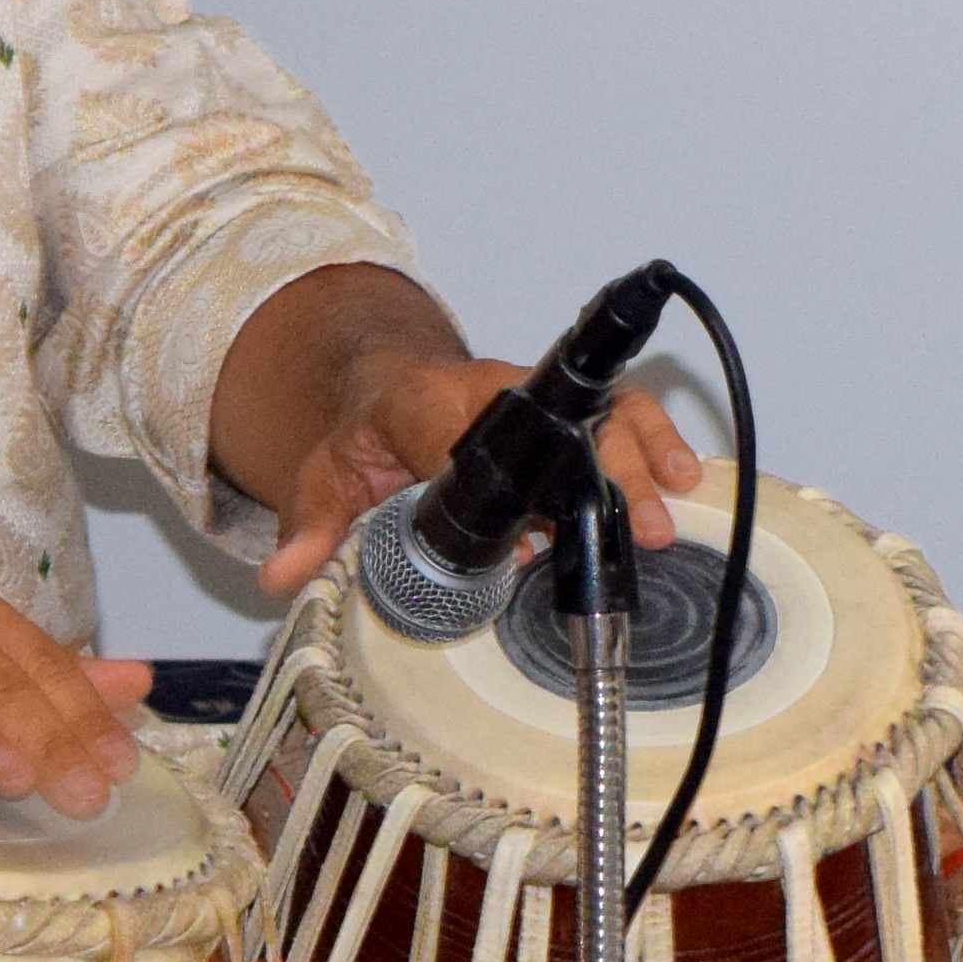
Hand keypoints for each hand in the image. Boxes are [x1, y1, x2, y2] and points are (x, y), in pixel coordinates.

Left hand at [256, 354, 703, 595]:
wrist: (388, 384)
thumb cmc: (365, 434)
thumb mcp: (324, 478)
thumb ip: (309, 529)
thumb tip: (280, 577)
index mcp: (426, 403)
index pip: (464, 431)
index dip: (497, 472)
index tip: (526, 525)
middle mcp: (489, 389)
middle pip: (555, 423)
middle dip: (599, 471)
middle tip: (630, 528)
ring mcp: (531, 396)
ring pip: (600, 408)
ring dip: (641, 455)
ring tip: (667, 507)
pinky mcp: (559, 409)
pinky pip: (617, 412)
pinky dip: (653, 442)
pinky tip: (682, 478)